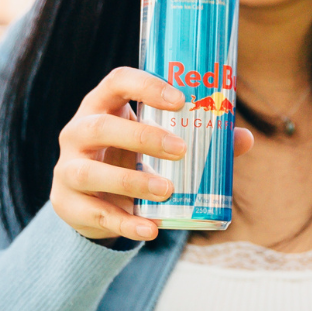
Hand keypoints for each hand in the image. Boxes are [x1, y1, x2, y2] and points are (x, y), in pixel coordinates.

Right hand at [49, 67, 253, 241]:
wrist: (93, 202)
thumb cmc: (130, 159)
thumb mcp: (157, 145)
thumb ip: (200, 140)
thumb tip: (244, 138)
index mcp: (103, 106)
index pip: (117, 81)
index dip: (146, 86)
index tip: (180, 100)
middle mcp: (78, 132)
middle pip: (101, 126)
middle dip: (142, 137)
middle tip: (181, 150)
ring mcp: (67, 168)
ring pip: (90, 172)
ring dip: (130, 182)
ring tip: (166, 190)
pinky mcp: (67, 203)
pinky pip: (95, 213)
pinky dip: (124, 222)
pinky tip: (150, 229)